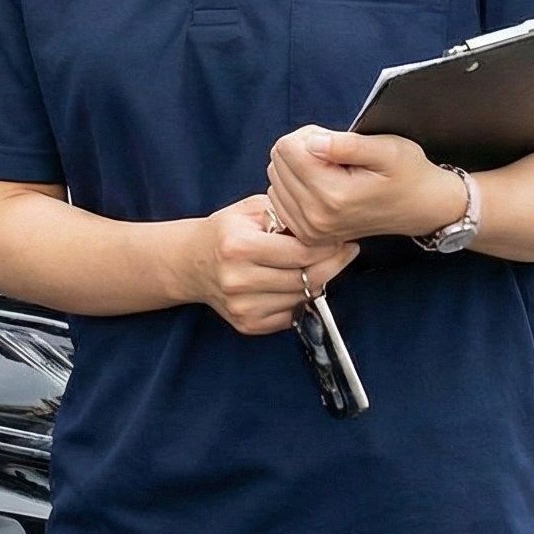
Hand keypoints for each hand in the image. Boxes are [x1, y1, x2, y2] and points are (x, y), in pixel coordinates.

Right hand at [182, 196, 356, 335]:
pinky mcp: (248, 324)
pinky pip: (292, 314)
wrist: (191, 262)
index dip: (329, 246)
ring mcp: (242, 306)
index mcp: (238, 246)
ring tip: (313, 265)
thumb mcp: (251, 209)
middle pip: (307, 278)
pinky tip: (294, 283)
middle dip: (332, 264)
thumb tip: (324, 226)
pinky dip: (300, 299)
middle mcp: (238, 279)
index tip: (342, 239)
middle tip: (342, 251)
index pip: (302, 252)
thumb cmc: (226, 232)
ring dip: (317, 282)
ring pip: (303, 298)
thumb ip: (286, 214)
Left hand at [264, 125, 461, 244]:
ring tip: (331, 170)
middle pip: (278, 161)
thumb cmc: (408, 173)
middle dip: (302, 149)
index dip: (310, 134)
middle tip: (335, 155)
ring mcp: (310, 230)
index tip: (335, 141)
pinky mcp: (307, 235)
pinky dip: (293, 186)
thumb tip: (310, 143)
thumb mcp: (388, 149)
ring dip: (297, 167)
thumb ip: (347, 145)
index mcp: (333, 195)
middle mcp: (316, 218)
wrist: (421, 208)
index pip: (287, 148)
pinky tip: (320, 185)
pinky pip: (278, 198)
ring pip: (275, 178)